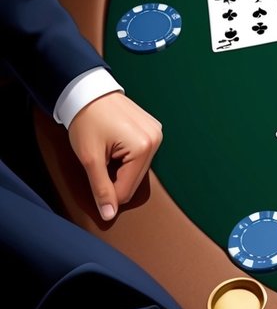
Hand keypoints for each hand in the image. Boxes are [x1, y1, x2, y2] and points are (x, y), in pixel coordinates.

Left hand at [67, 92, 162, 220]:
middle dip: (115, 177)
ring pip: (138, 169)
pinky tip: (116, 146)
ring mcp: (157, 133)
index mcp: (144, 147)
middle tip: (98, 161)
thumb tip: (109, 214)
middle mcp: (156, 140)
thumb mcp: (90, 159)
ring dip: (122, 168)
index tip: (94, 179)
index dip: (107, 192)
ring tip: (107, 151)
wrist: (88, 93)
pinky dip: (128, 157)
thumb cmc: (87, 122)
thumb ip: (101, 188)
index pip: (128, 189)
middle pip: (135, 180)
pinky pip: (142, 155)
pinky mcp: (154, 130)